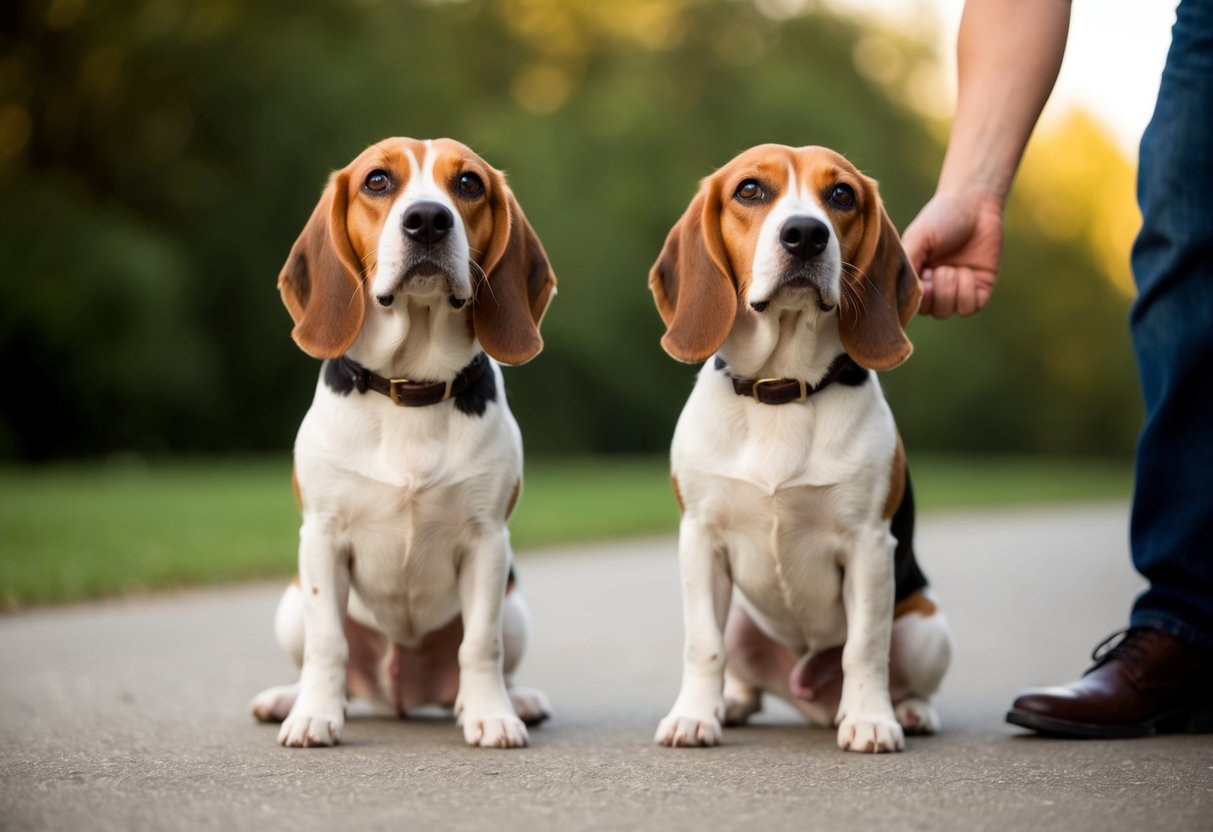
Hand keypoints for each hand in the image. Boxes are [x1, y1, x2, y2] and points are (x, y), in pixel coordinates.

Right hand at [901, 190, 1004, 317]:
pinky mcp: (980, 289)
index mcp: (916, 277)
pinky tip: (968, 271)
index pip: (910, 305)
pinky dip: (968, 291)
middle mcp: (936, 287)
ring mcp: (958, 289)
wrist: (975, 204)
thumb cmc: (941, 217)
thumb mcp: (916, 239)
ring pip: (949, 311)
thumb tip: (896, 295)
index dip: (915, 298)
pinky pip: (970, 307)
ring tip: (954, 267)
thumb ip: (905, 265)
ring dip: (951, 289)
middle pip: (931, 312)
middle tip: (939, 268)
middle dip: (936, 291)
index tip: (922, 277)